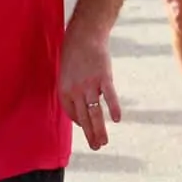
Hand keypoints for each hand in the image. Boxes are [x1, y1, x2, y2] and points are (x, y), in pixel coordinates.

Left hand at [59, 29, 120, 150]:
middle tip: (96, 147)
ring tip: (103, 142)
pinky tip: (117, 120)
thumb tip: (83, 101)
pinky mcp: (104, 78)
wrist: (85, 34)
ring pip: (95, 113)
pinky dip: (114, 108)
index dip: (78, 121)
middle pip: (83, 117)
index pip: (71, 113)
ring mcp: (90, 85)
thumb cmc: (74, 51)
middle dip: (89, 134)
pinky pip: (110, 97)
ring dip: (99, 130)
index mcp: (64, 89)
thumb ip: (72, 88)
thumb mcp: (66, 71)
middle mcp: (75, 90)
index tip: (84, 126)